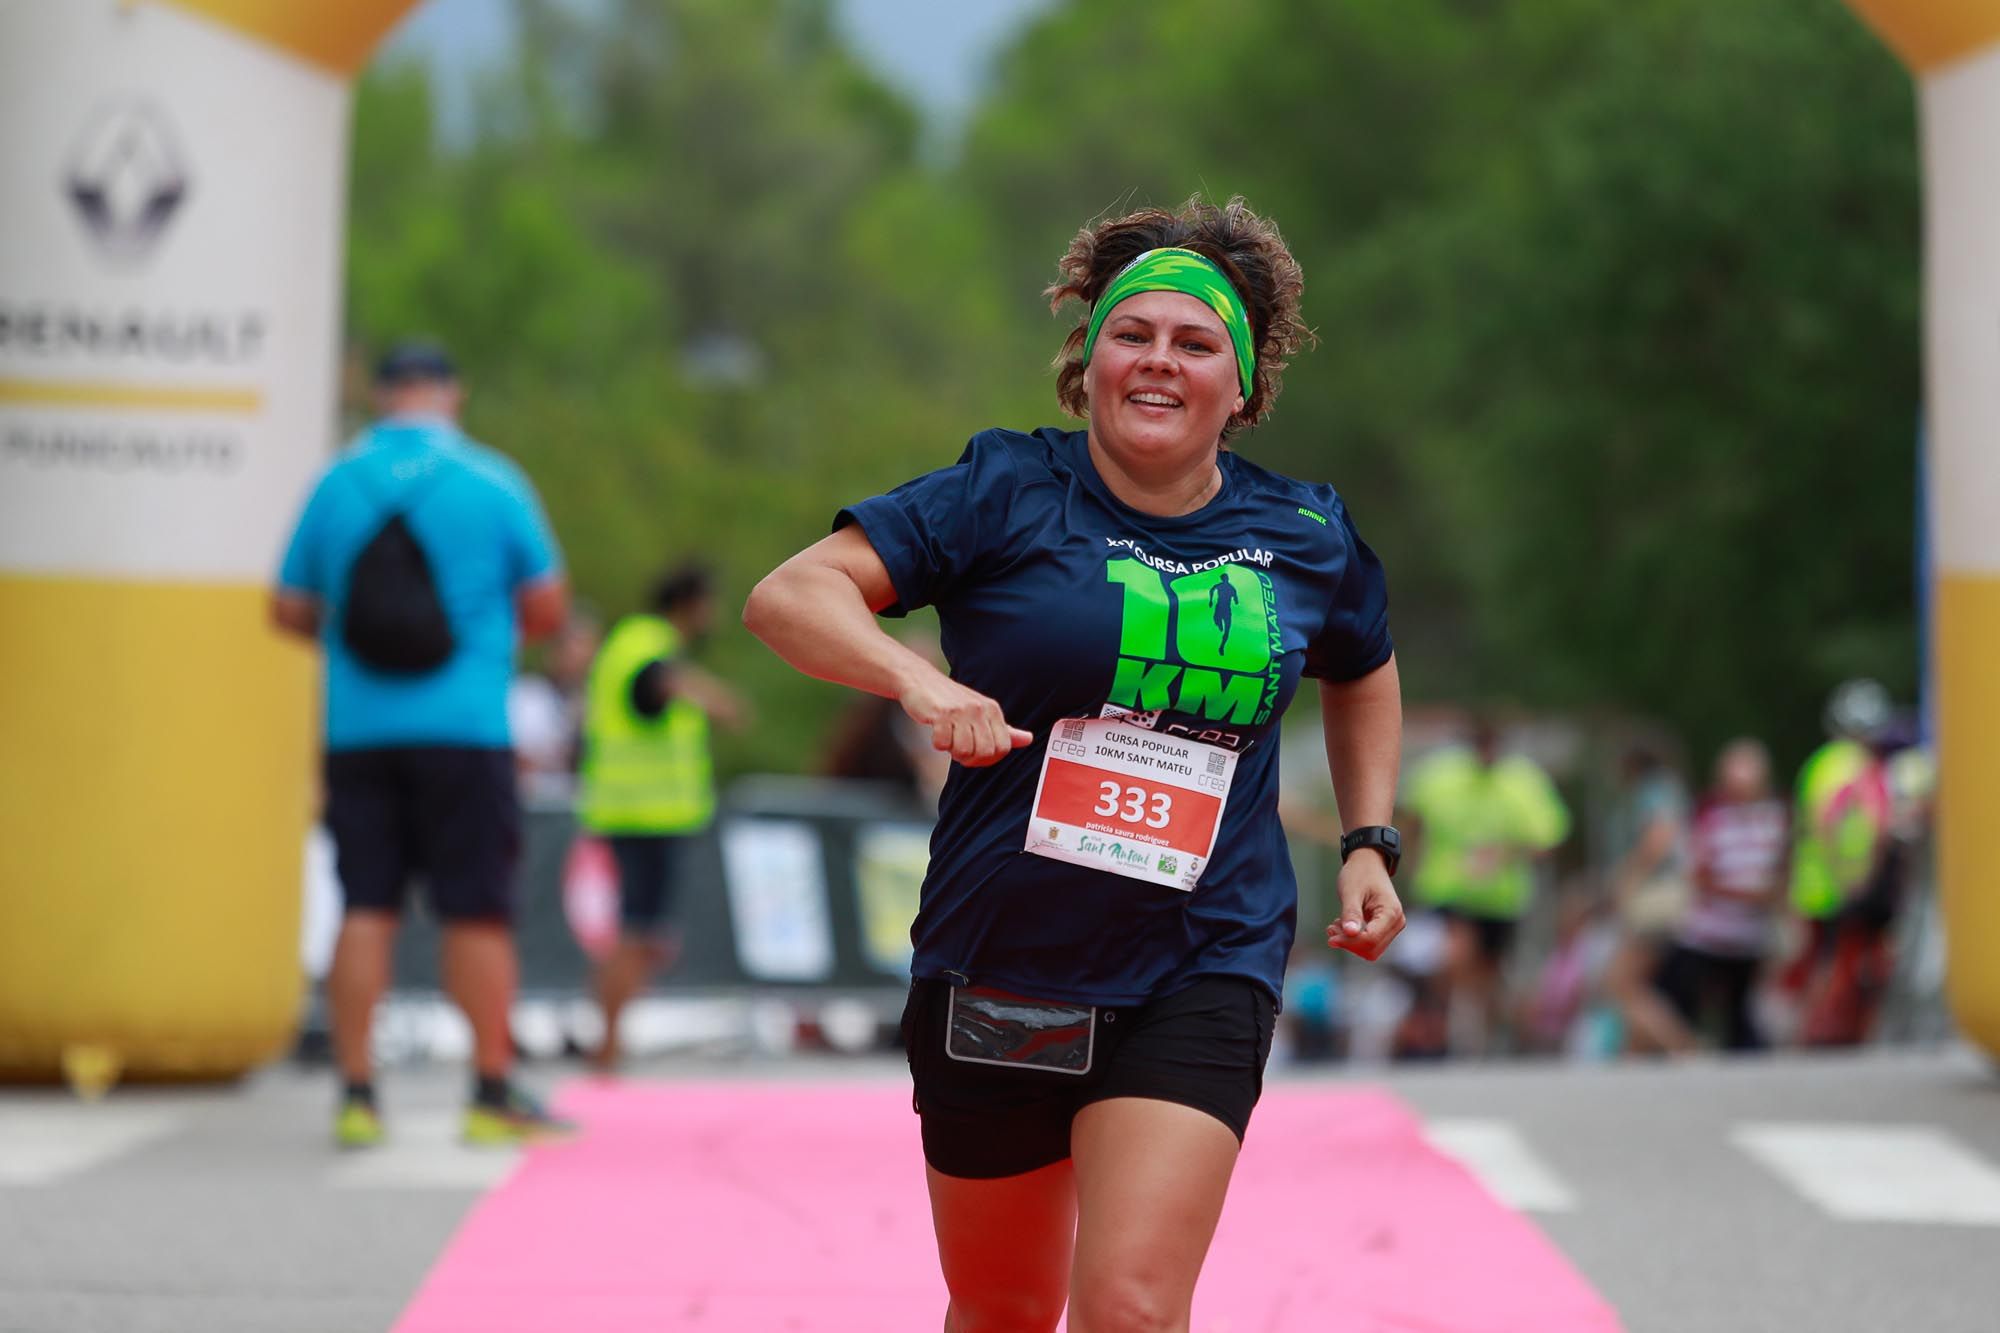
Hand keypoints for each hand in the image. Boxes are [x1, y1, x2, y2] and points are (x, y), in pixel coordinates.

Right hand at [898, 667, 1031, 767]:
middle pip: (985, 752)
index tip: (975, 755)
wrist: (920, 680)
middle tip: (958, 749)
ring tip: (948, 739)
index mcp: (993, 710)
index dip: (989, 759)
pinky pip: (942, 743)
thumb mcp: (981, 712)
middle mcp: (980, 709)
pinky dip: (937, 743)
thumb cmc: (951, 700)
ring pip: (964, 751)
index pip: (1003, 748)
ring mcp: (961, 711)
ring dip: (952, 751)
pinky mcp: (941, 713)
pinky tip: (936, 733)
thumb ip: (1003, 729)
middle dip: (970, 759)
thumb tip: (1028, 739)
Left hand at [1326, 850, 1405, 961]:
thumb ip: (1351, 913)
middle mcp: (1397, 922)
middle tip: (1331, 930)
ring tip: (1334, 927)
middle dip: (1349, 943)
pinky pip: (1369, 943)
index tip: (1330, 935)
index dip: (1349, 942)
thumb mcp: (1351, 891)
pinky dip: (1353, 939)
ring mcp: (1392, 926)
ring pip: (1370, 949)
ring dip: (1350, 942)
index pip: (1371, 939)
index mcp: (1391, 912)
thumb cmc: (1360, 873)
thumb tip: (1350, 933)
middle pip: (1371, 949)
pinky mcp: (1385, 928)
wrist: (1368, 863)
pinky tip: (1340, 926)